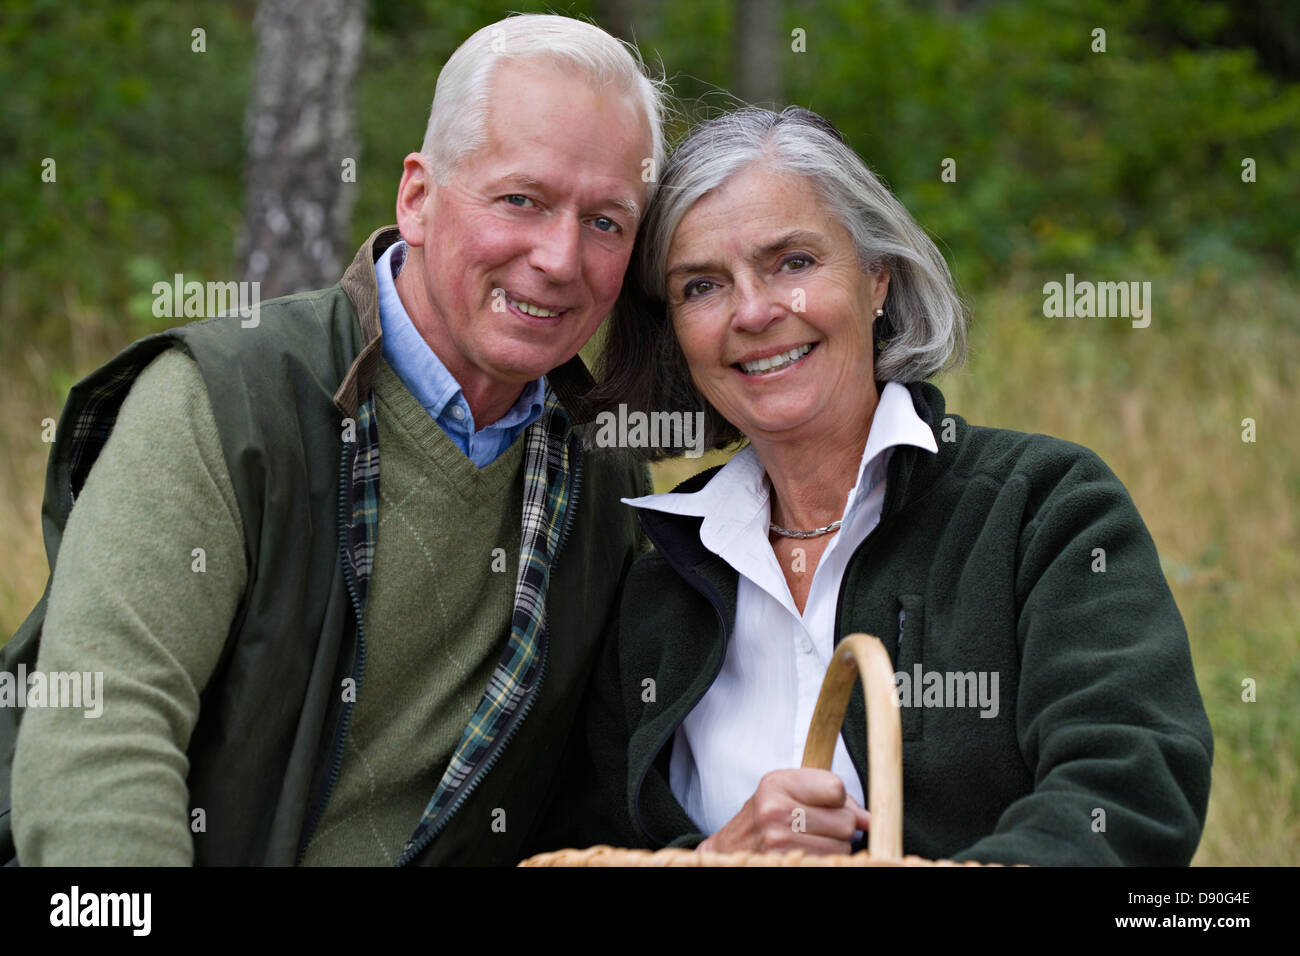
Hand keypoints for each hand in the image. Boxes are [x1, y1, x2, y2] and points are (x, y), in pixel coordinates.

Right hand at [697, 768, 870, 855]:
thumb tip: (869, 821)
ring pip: (843, 848)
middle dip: (838, 827)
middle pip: (846, 822)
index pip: (837, 788)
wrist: (730, 851)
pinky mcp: (786, 863)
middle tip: (813, 827)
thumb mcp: (788, 792)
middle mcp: (775, 812)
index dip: (837, 799)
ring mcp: (779, 843)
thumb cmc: (764, 818)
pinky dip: (825, 860)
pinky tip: (807, 855)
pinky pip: (831, 863)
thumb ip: (829, 797)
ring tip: (807, 842)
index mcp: (776, 784)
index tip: (823, 805)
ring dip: (833, 848)